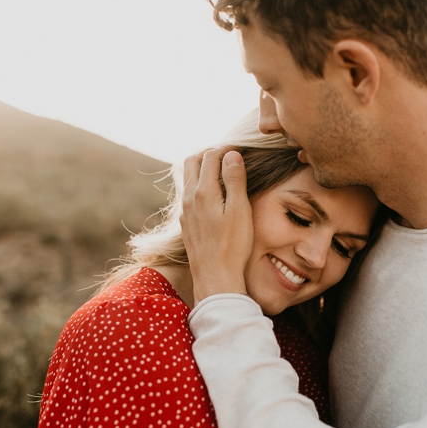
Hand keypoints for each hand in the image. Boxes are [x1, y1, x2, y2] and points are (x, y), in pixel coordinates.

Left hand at [180, 147, 253, 303]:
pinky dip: (199, 185)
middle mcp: (189, 199)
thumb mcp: (239, 210)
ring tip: (222, 171)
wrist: (215, 279)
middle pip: (192, 161)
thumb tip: (231, 154)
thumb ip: (234, 179)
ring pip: (188, 178)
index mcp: (203, 192)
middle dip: (209, 152)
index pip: (211, 156)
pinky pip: (188, 195)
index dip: (227, 148)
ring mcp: (185, 213)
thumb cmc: (232, 247)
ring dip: (203, 169)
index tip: (241, 148)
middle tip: (228, 154)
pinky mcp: (186, 225)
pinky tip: (213, 194)